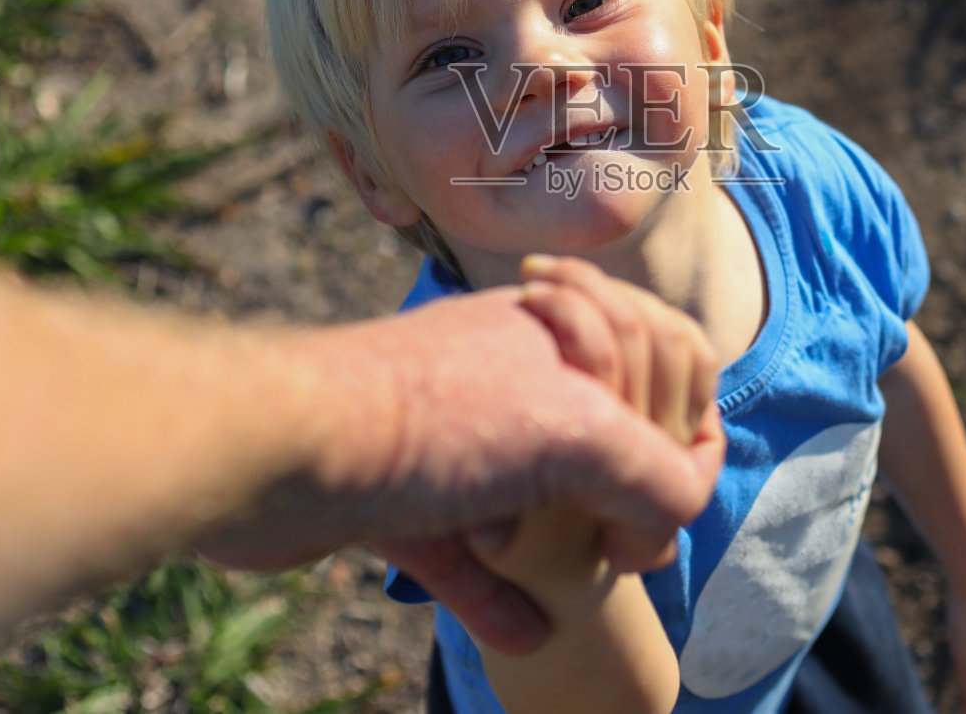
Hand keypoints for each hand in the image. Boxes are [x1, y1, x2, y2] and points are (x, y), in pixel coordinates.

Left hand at [377, 262, 722, 655]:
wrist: (280, 446)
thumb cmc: (437, 416)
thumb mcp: (581, 433)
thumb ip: (654, 472)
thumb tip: (663, 526)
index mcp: (558, 331)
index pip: (655, 355)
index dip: (684, 421)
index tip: (681, 488)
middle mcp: (504, 374)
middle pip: (590, 431)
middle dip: (619, 484)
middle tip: (631, 540)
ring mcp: (444, 437)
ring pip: (521, 493)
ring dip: (555, 540)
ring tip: (586, 584)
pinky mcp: (390, 499)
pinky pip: (457, 551)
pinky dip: (491, 590)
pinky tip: (524, 633)